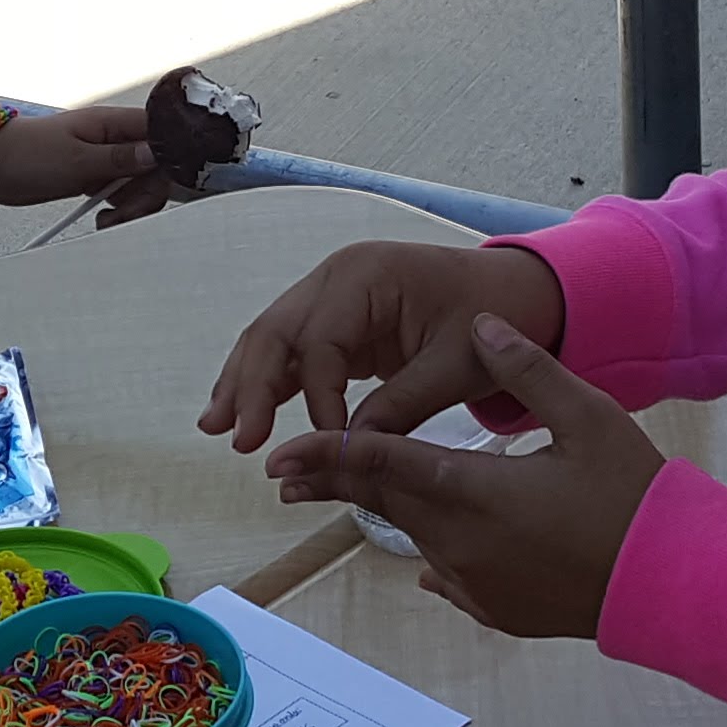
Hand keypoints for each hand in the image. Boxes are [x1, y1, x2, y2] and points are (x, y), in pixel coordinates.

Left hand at [0, 102, 150, 206]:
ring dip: (131, 208)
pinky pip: (120, 195)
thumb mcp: (75, 160)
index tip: (156, 186)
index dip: (169, 162)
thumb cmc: (25, 152)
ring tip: (108, 221)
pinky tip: (103, 219)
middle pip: (155, 168)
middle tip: (124, 213)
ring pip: (139, 185)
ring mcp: (105, 159)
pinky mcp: (94, 176)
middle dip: (146, 195)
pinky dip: (117, 211)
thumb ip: (119, 159)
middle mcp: (113, 139)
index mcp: (112, 123)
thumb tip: (156, 155)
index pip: (161, 136)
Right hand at [200, 238, 564, 450]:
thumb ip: (402, 407)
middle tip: (238, 440)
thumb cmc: (492, 317)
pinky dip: (268, 382)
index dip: (318, 398)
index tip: (328, 445)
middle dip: (252, 386)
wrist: (511, 292)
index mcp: (368, 275)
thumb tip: (349, 451)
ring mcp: (331, 295)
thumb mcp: (456, 367)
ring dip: (244, 383)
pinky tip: (241, 414)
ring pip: (273, 339)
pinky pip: (291, 350)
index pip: (322, 341)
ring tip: (215, 428)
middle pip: (278, 331)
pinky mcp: (335, 320)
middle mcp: (338, 276)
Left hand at [264, 316, 657, 641]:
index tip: (280, 454)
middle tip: (285, 473)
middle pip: (383, 502)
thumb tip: (481, 325)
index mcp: (473, 491)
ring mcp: (476, 583)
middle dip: (334, 483)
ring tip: (346, 496)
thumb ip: (528, 370)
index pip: (382, 463)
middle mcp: (459, 542)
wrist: (671, 584)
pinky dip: (434, 553)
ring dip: (384, 510)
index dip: (328, 452)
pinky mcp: (496, 610)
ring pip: (415, 535)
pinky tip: (426, 558)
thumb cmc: (634, 496)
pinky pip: (448, 576)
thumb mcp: (588, 418)